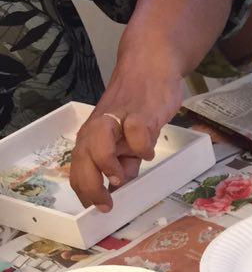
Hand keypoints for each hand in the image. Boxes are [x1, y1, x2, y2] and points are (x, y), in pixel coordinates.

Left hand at [70, 51, 183, 210]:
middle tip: (106, 204)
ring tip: (120, 180)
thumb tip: (122, 182)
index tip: (98, 207)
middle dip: (91, 186)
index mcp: (94, 135)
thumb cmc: (140, 102)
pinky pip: (136, 134)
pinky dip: (142, 148)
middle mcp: (100, 128)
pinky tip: (148, 152)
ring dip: (106, 165)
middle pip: (84, 158)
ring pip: (99, 144)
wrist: (151, 64)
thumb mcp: (129, 137)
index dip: (85, 190)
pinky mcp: (140, 113)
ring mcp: (118, 119)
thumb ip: (125, 159)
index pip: (80, 166)